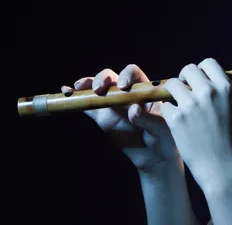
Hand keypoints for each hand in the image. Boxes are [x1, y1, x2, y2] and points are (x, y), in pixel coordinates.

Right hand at [61, 64, 180, 174]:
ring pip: (97, 88)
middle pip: (112, 77)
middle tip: (99, 89)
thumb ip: (148, 118)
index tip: (123, 87)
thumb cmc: (166, 139)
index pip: (133, 74)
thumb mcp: (162, 129)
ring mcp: (113, 104)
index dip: (126, 76)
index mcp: (144, 90)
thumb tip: (133, 109)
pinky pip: (87, 105)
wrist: (156, 158)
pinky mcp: (102, 117)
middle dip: (103, 78)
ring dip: (87, 84)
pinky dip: (76, 98)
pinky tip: (66, 92)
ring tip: (77, 88)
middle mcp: (127, 93)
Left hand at [159, 58, 231, 190]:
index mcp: (225, 87)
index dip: (201, 71)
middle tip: (184, 92)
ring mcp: (191, 104)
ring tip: (178, 107)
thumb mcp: (230, 108)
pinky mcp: (176, 118)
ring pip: (171, 83)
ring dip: (172, 93)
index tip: (197, 82)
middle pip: (187, 69)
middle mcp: (208, 92)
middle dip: (184, 79)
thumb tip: (201, 80)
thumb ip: (216, 92)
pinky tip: (176, 123)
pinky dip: (168, 113)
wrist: (222, 166)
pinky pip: (164, 105)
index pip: (208, 63)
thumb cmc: (228, 140)